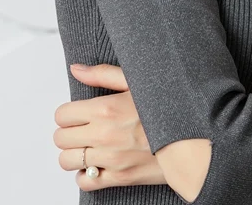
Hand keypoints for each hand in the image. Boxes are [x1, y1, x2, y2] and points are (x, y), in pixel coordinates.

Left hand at [53, 63, 165, 192]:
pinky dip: (86, 174)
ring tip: (89, 146)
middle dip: (69, 132)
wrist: (191, 138)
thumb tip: (76, 69)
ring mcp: (110, 159)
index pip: (62, 115)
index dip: (68, 113)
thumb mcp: (135, 82)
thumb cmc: (165, 106)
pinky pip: (84, 182)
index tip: (77, 114)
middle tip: (83, 129)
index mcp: (106, 108)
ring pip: (67, 161)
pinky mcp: (118, 178)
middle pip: (61, 138)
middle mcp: (104, 135)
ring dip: (74, 153)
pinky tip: (96, 164)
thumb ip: (102, 74)